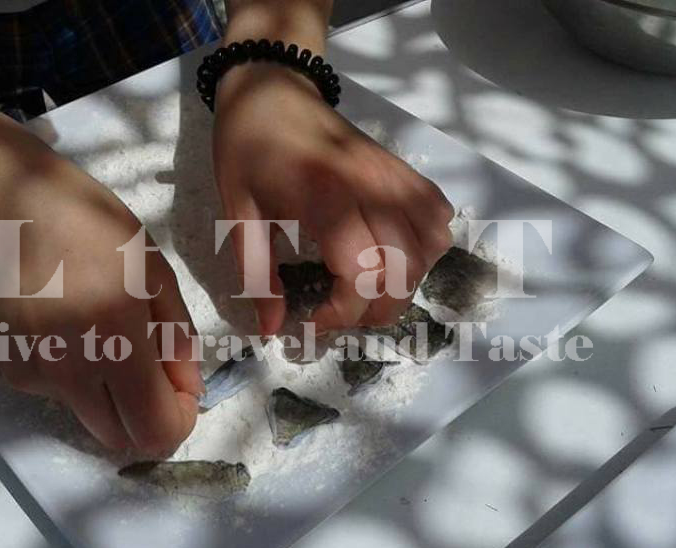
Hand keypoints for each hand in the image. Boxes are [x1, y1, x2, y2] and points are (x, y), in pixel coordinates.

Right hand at [0, 165, 203, 455]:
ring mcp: (26, 371)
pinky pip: (44, 388)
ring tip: (90, 329)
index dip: (177, 424)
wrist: (10, 199)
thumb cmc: (94, 226)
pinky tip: (54, 322)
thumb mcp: (155, 271)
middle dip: (141, 415)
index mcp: (116, 340)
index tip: (180, 396)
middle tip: (144, 369)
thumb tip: (188, 391)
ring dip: (99, 388)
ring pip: (80, 411)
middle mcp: (67, 369)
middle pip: (116, 437)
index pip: (154, 432)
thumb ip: (178, 338)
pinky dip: (59, 369)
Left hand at [212, 63, 453, 334]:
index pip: (360, 277)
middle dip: (375, 311)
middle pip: (403, 272)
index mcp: (323, 198)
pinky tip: (393, 254)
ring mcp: (393, 176)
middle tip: (340, 313)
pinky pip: (438, 216)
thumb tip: (270, 330)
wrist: (271, 89)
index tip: (311, 323)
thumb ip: (257, 274)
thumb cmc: (246, 150)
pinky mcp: (404, 168)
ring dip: (404, 283)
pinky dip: (426, 247)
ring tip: (367, 290)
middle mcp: (370, 187)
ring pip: (430, 249)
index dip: (341, 315)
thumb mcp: (237, 212)